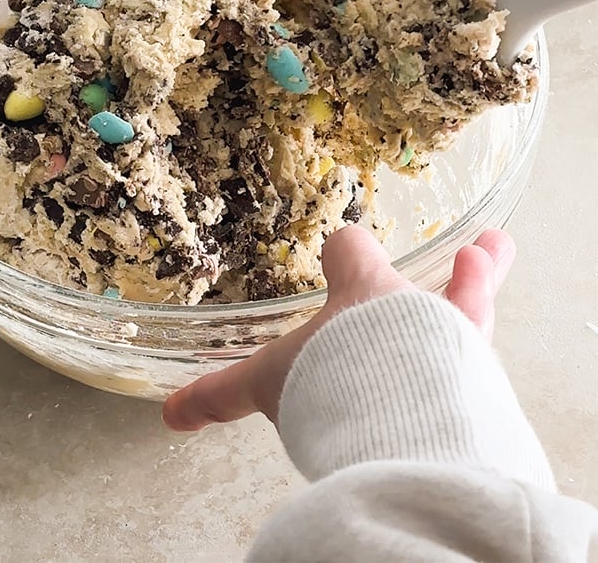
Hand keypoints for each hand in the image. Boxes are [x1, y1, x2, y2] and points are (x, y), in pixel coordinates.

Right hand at [161, 224, 514, 431]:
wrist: (399, 408)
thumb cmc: (331, 380)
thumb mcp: (267, 386)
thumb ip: (221, 396)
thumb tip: (172, 413)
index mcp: (360, 294)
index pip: (350, 251)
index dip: (343, 251)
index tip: (340, 250)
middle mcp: (412, 306)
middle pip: (427, 274)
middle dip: (451, 266)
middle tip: (470, 251)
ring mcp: (456, 336)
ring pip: (474, 301)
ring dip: (483, 281)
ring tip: (491, 252)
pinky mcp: (483, 374)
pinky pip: (488, 345)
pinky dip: (486, 334)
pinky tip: (492, 331)